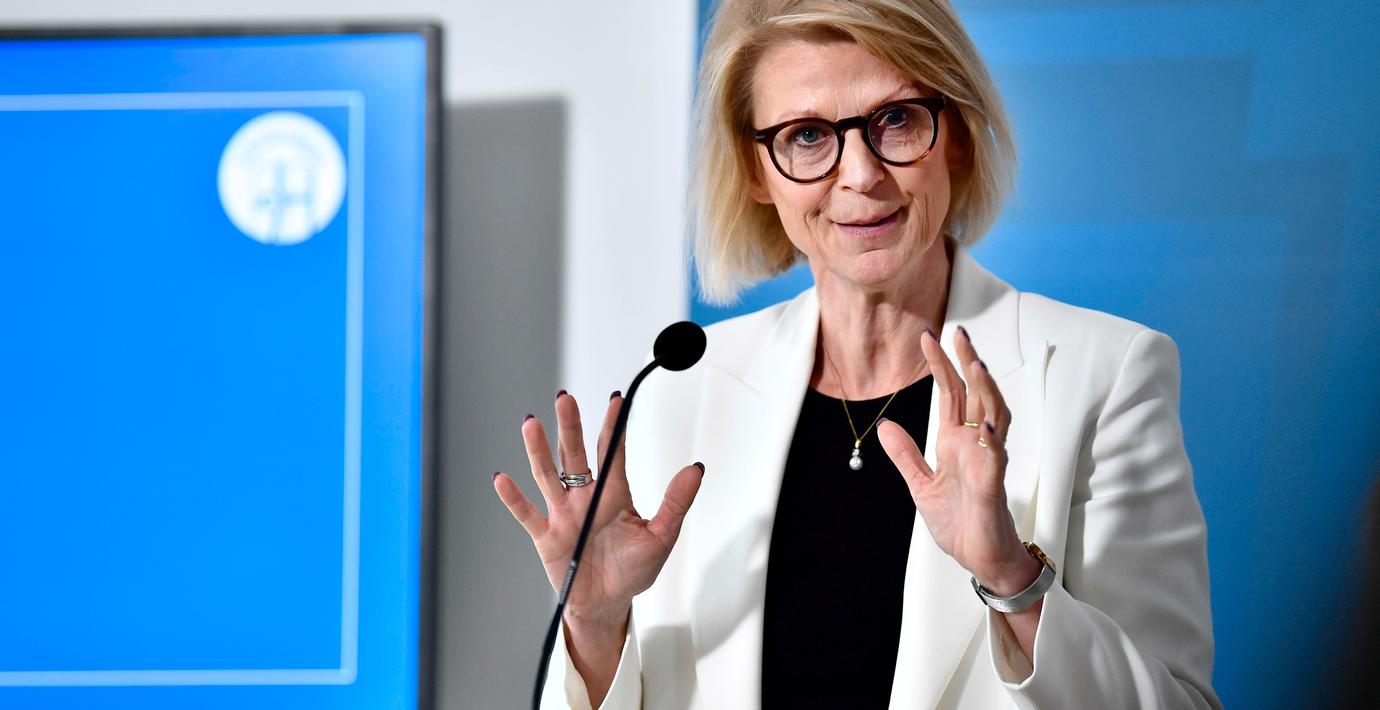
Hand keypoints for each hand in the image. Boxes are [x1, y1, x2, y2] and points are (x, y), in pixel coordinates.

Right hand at [493, 391, 704, 627]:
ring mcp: (563, 514)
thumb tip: (695, 470)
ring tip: (531, 424)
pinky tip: (503, 478)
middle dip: (569, 427)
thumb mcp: (661, 537)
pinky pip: (527, 514)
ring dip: (538, 451)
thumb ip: (675, 503)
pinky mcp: (545, 536)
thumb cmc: (632, 571)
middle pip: (574, 454)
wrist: (607, 605)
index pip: (612, 452)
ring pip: (547, 476)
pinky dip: (513, 498)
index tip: (616, 400)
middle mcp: (585, 497)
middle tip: (565, 399)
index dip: (613, 426)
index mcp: (613, 494)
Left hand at [877, 328, 1039, 594]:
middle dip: (967, 364)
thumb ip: (906, 455)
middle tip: (958, 333)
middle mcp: (975, 445)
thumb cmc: (959, 520)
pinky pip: (996, 461)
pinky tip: (988, 427)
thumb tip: (885, 425)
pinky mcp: (993, 487)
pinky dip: (993, 443)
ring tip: (976, 364)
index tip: (929, 337)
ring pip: (994, 417)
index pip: (951, 395)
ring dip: (986, 392)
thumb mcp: (921, 484)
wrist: (979, 558)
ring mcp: (987, 463)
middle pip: (975, 395)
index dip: (941, 366)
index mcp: (956, 442)